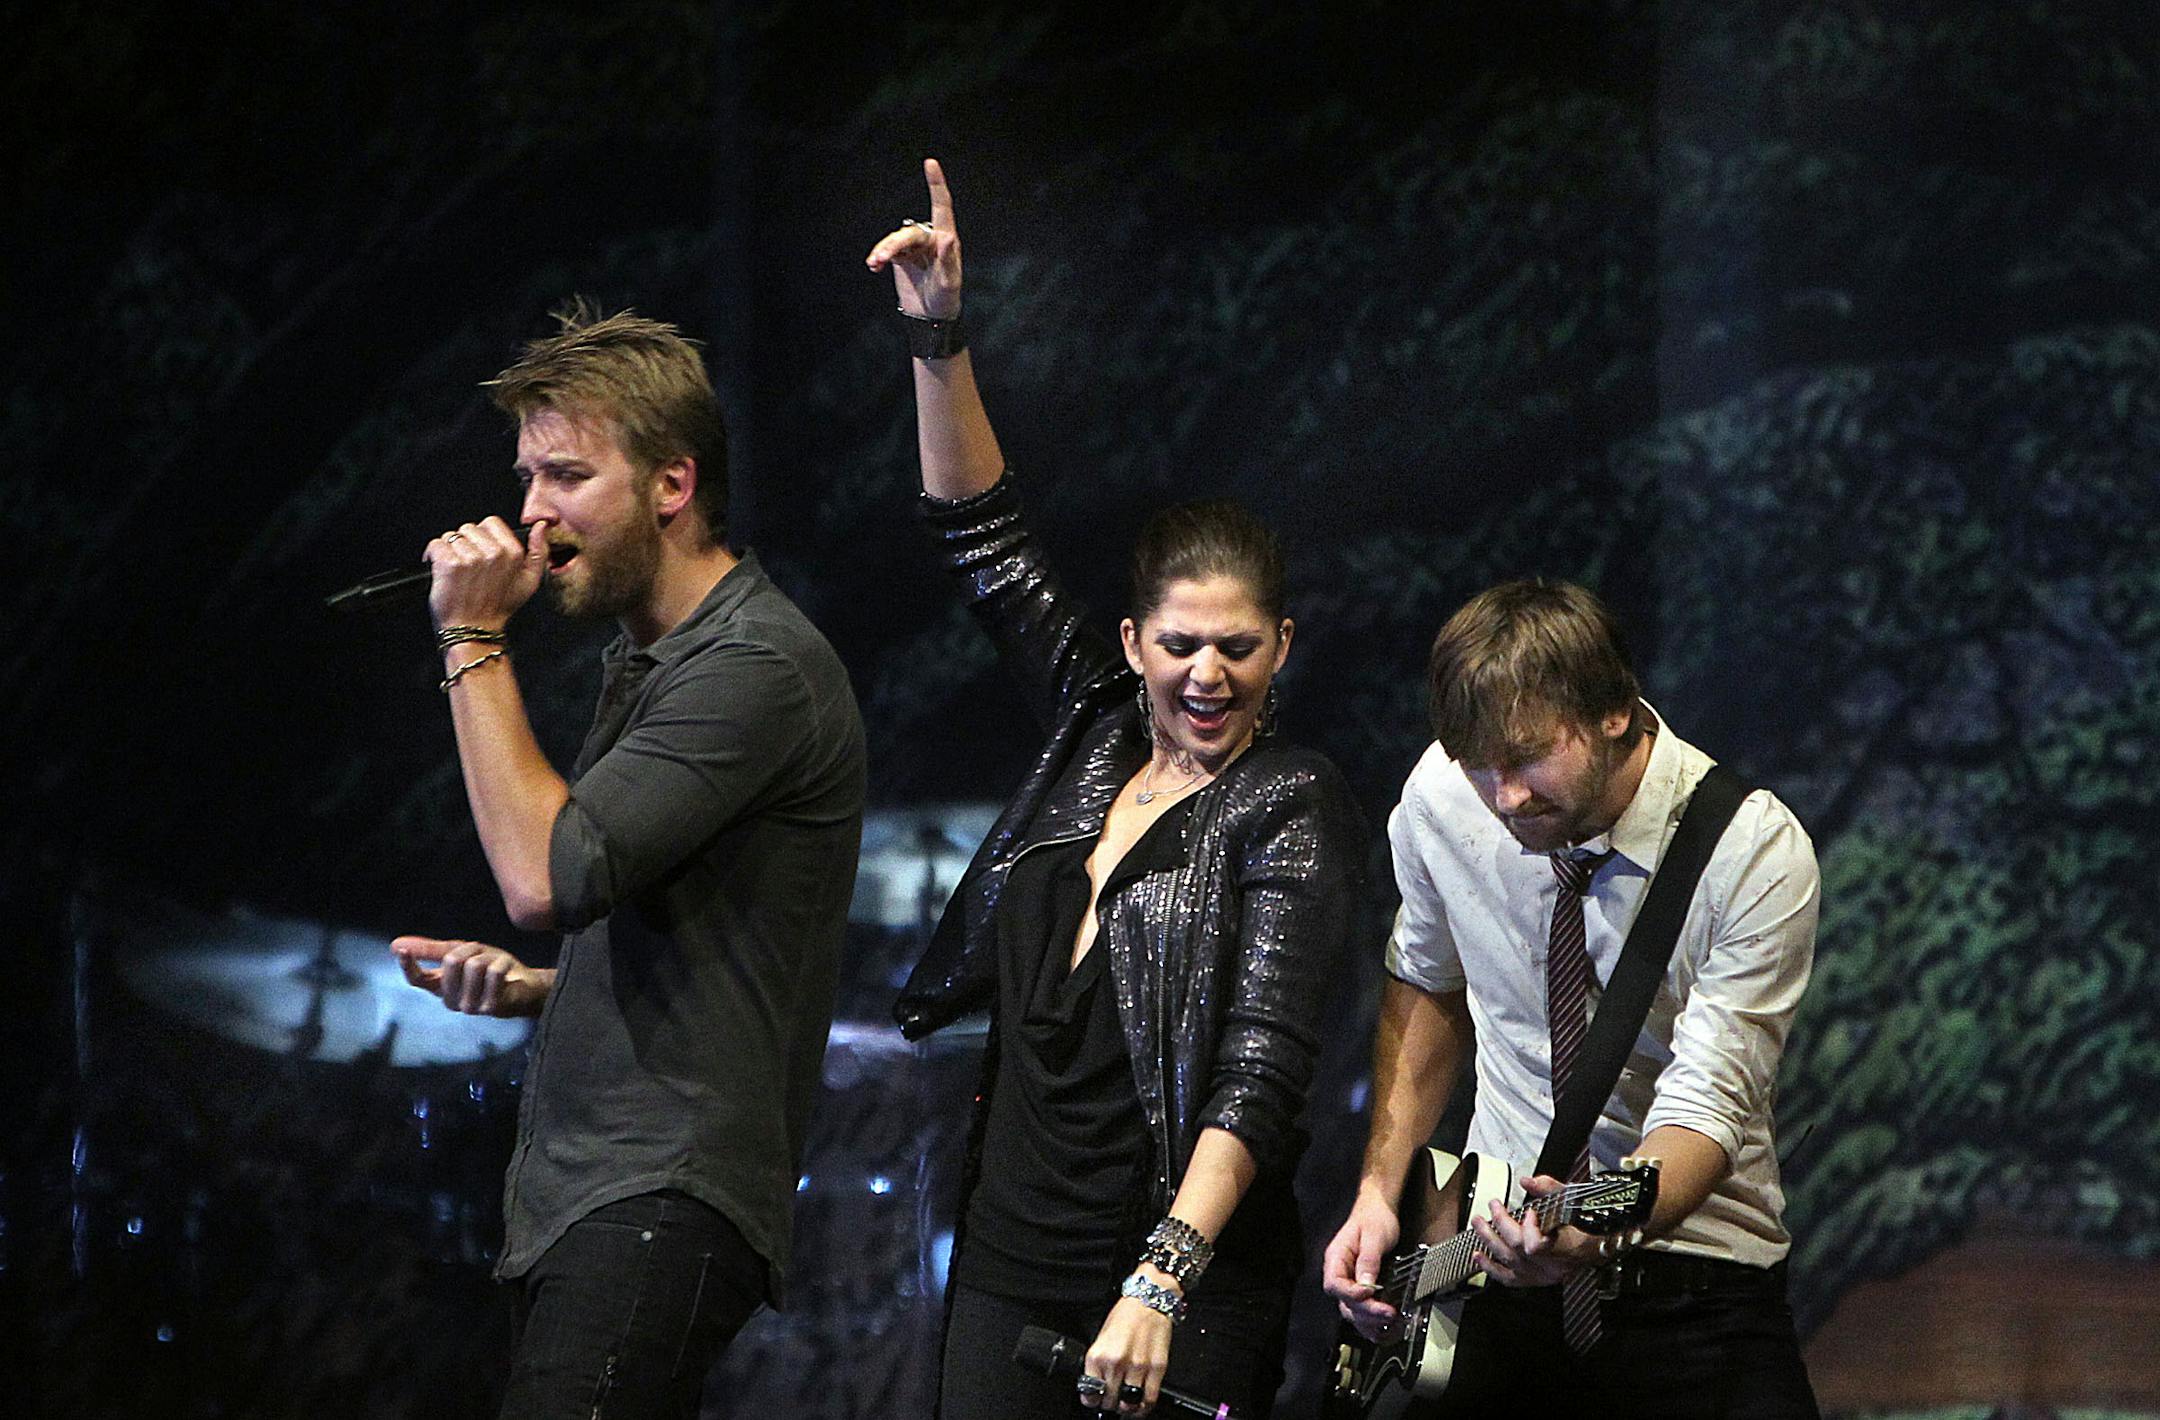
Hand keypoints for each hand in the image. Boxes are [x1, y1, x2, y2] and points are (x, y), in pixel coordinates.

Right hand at [391, 936, 550, 1016]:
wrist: (524, 986)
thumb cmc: (490, 969)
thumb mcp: (462, 953)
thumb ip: (432, 950)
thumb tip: (395, 944)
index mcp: (441, 988)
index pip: (417, 980)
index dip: (408, 965)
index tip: (400, 950)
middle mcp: (451, 1001)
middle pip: (451, 962)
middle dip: (471, 949)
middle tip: (482, 955)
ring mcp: (470, 1007)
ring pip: (474, 965)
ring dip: (490, 956)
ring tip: (495, 965)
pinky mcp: (489, 1008)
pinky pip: (493, 973)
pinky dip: (502, 963)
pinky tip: (506, 972)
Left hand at [423, 516, 547, 631]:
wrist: (473, 630)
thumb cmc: (497, 608)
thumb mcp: (529, 582)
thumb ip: (538, 552)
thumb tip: (541, 527)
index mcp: (513, 552)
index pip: (490, 523)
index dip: (482, 538)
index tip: (480, 553)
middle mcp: (494, 553)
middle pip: (468, 529)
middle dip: (465, 545)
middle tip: (467, 568)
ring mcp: (471, 558)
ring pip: (451, 537)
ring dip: (449, 552)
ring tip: (456, 573)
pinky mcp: (449, 564)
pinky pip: (436, 545)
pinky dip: (433, 557)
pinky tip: (442, 572)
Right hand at [864, 157, 961, 319]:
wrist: (930, 317)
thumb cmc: (946, 299)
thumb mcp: (949, 282)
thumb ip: (948, 260)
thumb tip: (947, 237)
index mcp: (946, 239)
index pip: (942, 207)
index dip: (936, 184)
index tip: (930, 163)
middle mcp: (930, 239)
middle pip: (908, 233)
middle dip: (894, 244)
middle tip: (881, 258)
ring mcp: (914, 247)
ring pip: (895, 241)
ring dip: (883, 250)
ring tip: (875, 263)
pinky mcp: (900, 257)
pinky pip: (886, 250)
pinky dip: (879, 256)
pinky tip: (874, 266)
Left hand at [1080, 1285, 1173, 1413]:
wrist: (1149, 1299)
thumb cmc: (1126, 1314)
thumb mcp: (1102, 1337)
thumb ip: (1099, 1363)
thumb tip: (1098, 1387)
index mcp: (1098, 1355)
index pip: (1090, 1394)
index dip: (1093, 1401)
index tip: (1096, 1400)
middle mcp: (1116, 1362)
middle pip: (1109, 1402)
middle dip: (1110, 1404)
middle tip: (1113, 1399)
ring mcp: (1137, 1366)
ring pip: (1129, 1403)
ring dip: (1127, 1407)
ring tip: (1127, 1403)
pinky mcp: (1157, 1368)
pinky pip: (1149, 1398)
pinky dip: (1144, 1407)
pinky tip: (1141, 1405)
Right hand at [1323, 1189, 1401, 1340]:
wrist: (1379, 1210)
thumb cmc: (1374, 1218)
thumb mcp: (1373, 1236)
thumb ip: (1369, 1260)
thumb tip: (1366, 1284)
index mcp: (1336, 1258)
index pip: (1335, 1284)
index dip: (1350, 1294)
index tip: (1368, 1295)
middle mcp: (1340, 1273)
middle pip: (1345, 1303)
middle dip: (1366, 1313)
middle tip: (1388, 1315)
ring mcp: (1350, 1282)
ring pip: (1352, 1311)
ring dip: (1369, 1323)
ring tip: (1387, 1328)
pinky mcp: (1362, 1288)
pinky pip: (1362, 1310)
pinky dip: (1371, 1323)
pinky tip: (1382, 1330)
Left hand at [1469, 1174, 1601, 1286]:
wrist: (1598, 1246)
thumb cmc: (1588, 1224)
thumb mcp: (1573, 1200)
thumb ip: (1549, 1188)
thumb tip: (1527, 1181)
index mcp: (1567, 1247)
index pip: (1538, 1246)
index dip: (1529, 1229)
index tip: (1529, 1211)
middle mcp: (1553, 1266)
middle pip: (1519, 1248)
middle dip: (1501, 1224)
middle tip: (1493, 1205)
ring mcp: (1542, 1275)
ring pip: (1509, 1261)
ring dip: (1489, 1240)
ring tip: (1478, 1223)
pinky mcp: (1534, 1280)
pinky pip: (1508, 1279)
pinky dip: (1490, 1267)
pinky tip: (1478, 1256)